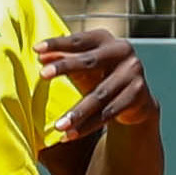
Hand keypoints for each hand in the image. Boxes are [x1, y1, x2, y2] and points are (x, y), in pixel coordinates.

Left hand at [39, 29, 156, 140]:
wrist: (135, 96)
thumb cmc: (101, 75)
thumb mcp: (82, 66)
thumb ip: (64, 59)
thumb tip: (40, 55)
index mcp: (105, 39)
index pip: (78, 40)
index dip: (58, 43)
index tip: (36, 49)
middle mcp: (122, 51)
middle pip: (90, 61)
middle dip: (65, 67)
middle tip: (42, 75)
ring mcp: (133, 73)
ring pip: (100, 95)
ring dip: (77, 112)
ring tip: (58, 126)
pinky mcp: (138, 95)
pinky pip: (109, 113)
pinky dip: (88, 126)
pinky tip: (71, 135)